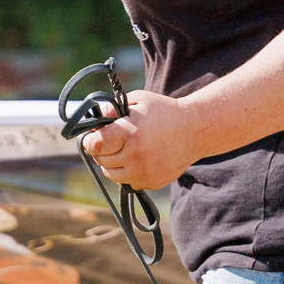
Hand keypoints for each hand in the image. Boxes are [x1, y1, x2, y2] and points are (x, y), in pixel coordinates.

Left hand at [78, 88, 201, 189]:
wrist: (194, 131)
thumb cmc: (164, 112)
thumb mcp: (139, 101)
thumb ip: (114, 108)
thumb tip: (98, 115)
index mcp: (130, 133)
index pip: (95, 144)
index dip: (89, 140)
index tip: (91, 137)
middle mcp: (135, 156)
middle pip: (101, 159)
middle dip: (101, 150)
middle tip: (110, 141)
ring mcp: (143, 172)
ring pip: (111, 174)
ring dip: (112, 163)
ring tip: (123, 150)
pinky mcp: (151, 183)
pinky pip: (128, 182)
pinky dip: (128, 173)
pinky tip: (138, 160)